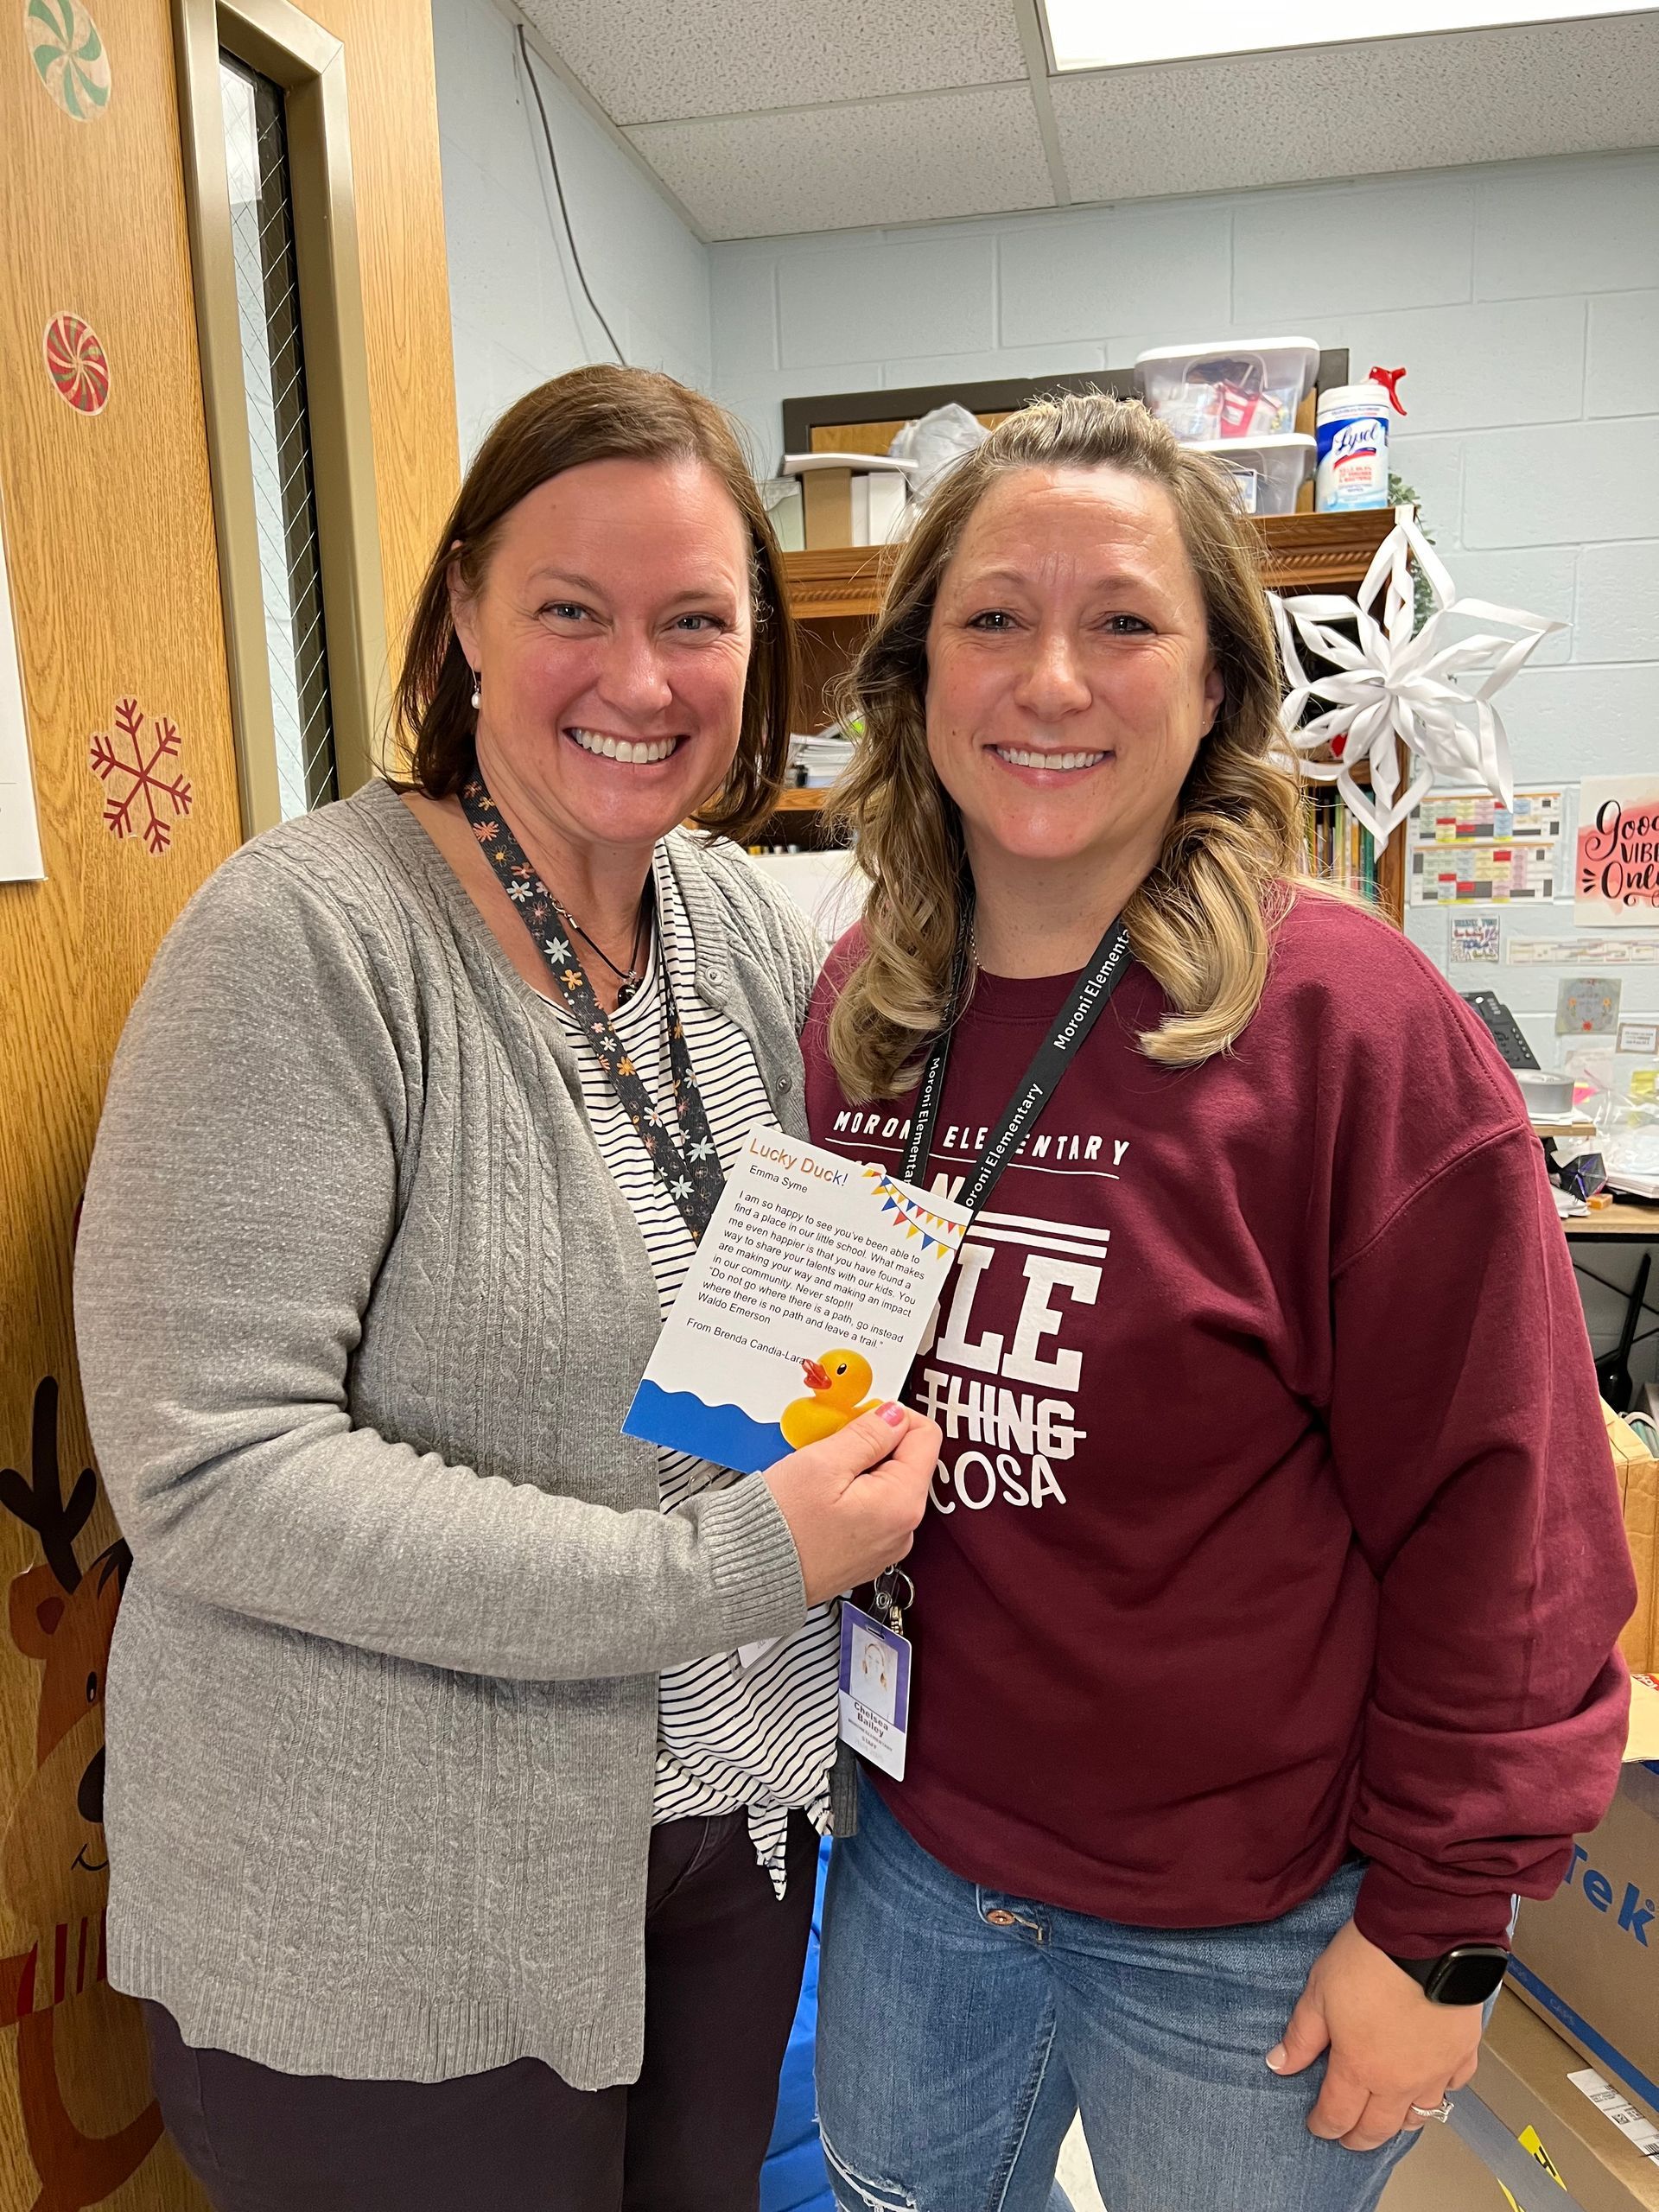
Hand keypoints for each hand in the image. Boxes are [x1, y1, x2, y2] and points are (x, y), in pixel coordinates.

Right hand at [763, 1403, 940, 1605]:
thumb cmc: (782, 1525)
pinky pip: (872, 1510)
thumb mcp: (823, 1462)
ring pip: (887, 1485)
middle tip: (833, 1445)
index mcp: (902, 1503)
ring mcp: (886, 1545)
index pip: (925, 1436)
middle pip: (907, 1462)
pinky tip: (822, 1497)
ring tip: (822, 1474)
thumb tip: (895, 1414)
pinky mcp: (867, 1554)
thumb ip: (868, 1433)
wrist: (750, 1574)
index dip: (893, 1416)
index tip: (862, 1417)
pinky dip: (853, 1494)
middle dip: (874, 1444)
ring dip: (860, 1469)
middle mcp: (903, 1529)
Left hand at [1267, 1920, 1484, 2150]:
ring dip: (1401, 2121)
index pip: (1338, 2114)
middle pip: (1379, 2126)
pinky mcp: (1463, 2051)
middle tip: (1349, 2138)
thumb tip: (1279, 2065)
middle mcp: (1399, 2080)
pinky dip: (1441, 2091)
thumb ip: (1301, 2036)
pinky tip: (1434, 2085)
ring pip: (1421, 2114)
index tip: (1317, 2126)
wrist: (1424, 1939)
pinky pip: (1454, 2085)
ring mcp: (1435, 2070)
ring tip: (1389, 2118)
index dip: (1324, 2125)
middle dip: (1360, 2137)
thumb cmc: (1368, 1961)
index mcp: (1359, 2068)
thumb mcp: (1319, 1993)